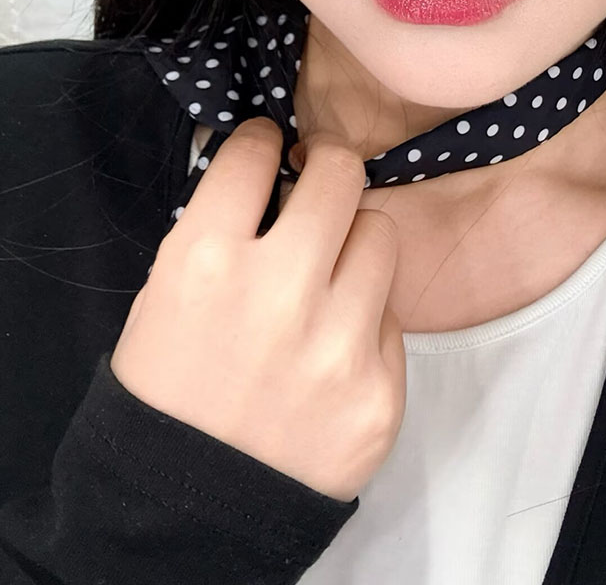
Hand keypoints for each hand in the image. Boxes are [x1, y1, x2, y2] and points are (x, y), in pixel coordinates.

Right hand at [110, 117, 405, 502]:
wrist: (187, 513)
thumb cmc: (167, 391)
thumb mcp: (164, 295)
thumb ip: (221, 229)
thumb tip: (273, 169)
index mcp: (206, 263)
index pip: (255, 153)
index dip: (263, 141)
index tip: (272, 147)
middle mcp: (279, 294)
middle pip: (340, 175)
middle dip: (327, 165)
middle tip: (319, 177)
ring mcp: (338, 345)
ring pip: (381, 235)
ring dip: (353, 244)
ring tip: (328, 273)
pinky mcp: (381, 391)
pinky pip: (392, 316)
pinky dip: (364, 321)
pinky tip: (332, 349)